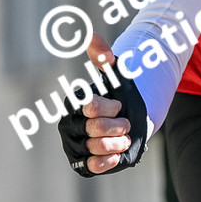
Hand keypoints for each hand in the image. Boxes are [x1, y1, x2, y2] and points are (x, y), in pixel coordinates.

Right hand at [58, 35, 148, 176]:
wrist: (130, 121)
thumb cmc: (120, 96)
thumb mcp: (116, 75)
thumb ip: (104, 57)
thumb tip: (90, 35)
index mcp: (76, 103)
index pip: (91, 106)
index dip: (110, 107)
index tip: (118, 105)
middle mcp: (71, 124)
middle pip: (95, 127)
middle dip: (117, 125)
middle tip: (124, 123)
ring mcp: (76, 145)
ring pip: (96, 147)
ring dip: (117, 142)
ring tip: (124, 138)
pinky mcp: (83, 163)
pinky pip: (92, 166)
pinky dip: (107, 161)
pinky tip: (117, 154)